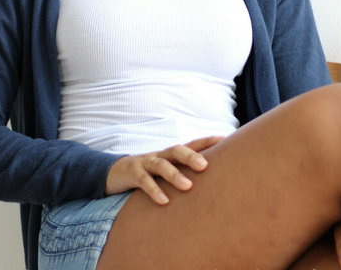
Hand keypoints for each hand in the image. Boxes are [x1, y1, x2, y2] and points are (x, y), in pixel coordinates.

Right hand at [105, 135, 223, 204]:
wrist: (116, 172)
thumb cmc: (150, 173)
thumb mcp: (167, 170)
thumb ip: (185, 172)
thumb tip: (213, 181)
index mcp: (171, 154)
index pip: (191, 144)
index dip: (207, 141)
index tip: (224, 139)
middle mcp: (161, 155)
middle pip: (177, 150)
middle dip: (191, 156)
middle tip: (205, 166)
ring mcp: (146, 162)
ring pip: (161, 164)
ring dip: (174, 174)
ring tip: (188, 187)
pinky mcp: (133, 173)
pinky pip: (143, 181)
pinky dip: (154, 190)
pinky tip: (164, 201)